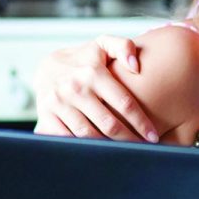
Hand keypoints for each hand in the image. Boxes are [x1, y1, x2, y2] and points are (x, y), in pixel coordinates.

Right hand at [32, 35, 158, 141]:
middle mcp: (76, 88)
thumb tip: (136, 66)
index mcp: (93, 72)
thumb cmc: (84, 59)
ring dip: (109, 148)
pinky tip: (98, 153)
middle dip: (129, 140)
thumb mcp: (103, 45)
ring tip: (125, 153)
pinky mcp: (46, 115)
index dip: (141, 122)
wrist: (46, 67)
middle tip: (143, 149)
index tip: (153, 136)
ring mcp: (59, 103)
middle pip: (109, 124)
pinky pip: (67, 138)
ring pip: (89, 135)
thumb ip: (124, 47)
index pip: (124, 103)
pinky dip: (83, 148)